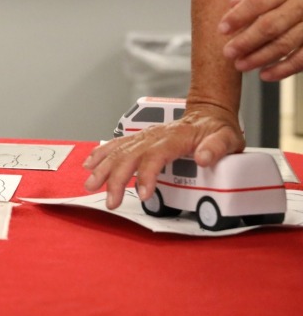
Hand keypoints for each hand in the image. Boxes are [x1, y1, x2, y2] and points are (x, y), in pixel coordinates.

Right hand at [82, 103, 244, 209]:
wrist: (207, 113)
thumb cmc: (217, 128)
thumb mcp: (227, 138)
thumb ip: (216, 148)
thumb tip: (203, 158)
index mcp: (174, 138)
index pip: (154, 156)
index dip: (147, 175)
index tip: (144, 195)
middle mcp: (154, 136)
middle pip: (129, 156)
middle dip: (116, 179)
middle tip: (112, 201)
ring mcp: (144, 136)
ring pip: (118, 151)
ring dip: (102, 168)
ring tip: (90, 184)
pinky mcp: (140, 139)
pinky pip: (116, 145)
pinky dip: (101, 154)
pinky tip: (90, 164)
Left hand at [219, 0, 302, 79]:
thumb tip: (232, 5)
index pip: (259, 1)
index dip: (239, 16)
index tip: (222, 29)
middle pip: (270, 25)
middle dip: (246, 41)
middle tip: (228, 53)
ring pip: (285, 44)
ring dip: (260, 57)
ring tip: (241, 65)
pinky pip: (302, 58)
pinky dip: (283, 69)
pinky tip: (266, 74)